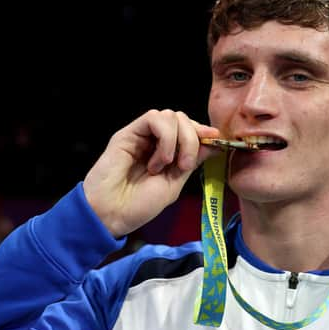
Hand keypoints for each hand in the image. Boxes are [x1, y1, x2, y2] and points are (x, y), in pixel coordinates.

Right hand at [83, 109, 220, 237]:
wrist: (111, 214)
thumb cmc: (139, 205)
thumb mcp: (174, 183)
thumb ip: (192, 161)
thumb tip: (214, 142)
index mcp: (169, 153)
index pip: (190, 130)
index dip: (204, 132)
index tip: (217, 140)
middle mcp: (156, 141)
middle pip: (183, 119)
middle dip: (193, 139)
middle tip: (185, 165)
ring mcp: (142, 135)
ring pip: (171, 116)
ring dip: (179, 140)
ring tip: (168, 165)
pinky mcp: (129, 133)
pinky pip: (154, 118)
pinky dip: (165, 137)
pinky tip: (158, 159)